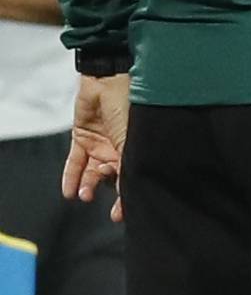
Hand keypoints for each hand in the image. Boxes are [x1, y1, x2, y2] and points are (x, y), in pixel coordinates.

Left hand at [62, 73, 129, 222]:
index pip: (133, 177)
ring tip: (84, 195)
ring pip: (93, 173)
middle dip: (110, 195)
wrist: (109, 80)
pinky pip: (76, 162)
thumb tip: (131, 191)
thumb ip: (130, 165)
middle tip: (109, 211)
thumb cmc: (132, 106)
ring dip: (88, 186)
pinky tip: (69, 192)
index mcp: (139, 148)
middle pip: (114, 179)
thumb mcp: (133, 140)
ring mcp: (101, 144)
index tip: (123, 214)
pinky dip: (71, 177)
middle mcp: (121, 149)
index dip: (128, 197)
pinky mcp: (83, 138)